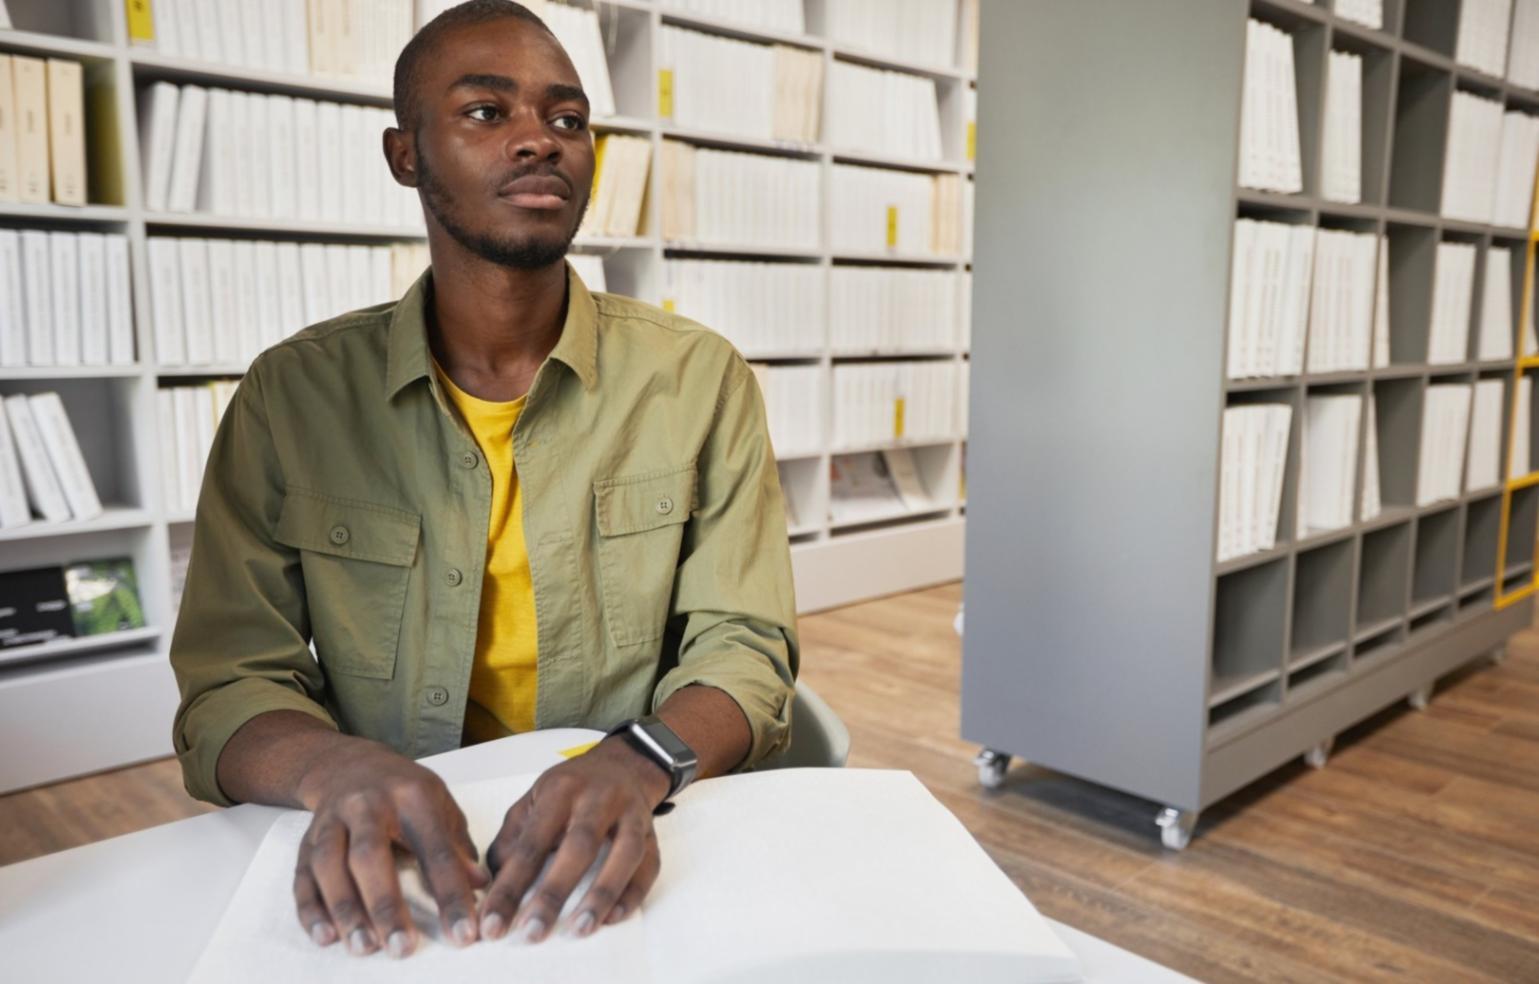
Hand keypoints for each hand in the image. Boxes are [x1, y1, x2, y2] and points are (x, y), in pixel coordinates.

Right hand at [291, 740, 488, 958]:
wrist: (351, 764)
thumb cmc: (406, 792)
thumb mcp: (441, 806)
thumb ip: (457, 846)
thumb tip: (479, 886)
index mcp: (412, 795)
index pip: (434, 848)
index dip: (451, 892)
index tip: (463, 932)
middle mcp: (366, 804)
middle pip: (370, 855)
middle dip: (386, 904)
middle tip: (403, 948)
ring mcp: (332, 820)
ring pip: (329, 865)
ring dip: (345, 909)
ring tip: (364, 947)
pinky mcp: (306, 840)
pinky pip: (302, 875)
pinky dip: (311, 908)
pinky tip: (326, 936)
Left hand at [478, 737, 668, 942]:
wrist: (622, 765)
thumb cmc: (570, 790)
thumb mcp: (532, 800)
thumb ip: (512, 839)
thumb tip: (494, 885)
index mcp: (561, 790)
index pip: (532, 842)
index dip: (511, 885)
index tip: (492, 923)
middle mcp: (599, 798)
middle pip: (579, 846)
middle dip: (555, 892)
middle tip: (532, 933)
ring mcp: (631, 814)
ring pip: (624, 854)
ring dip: (602, 893)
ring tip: (579, 930)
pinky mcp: (652, 834)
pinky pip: (649, 865)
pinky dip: (633, 893)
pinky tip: (613, 918)